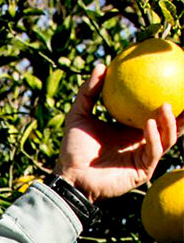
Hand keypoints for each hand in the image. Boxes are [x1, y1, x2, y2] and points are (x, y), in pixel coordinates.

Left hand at [56, 64, 181, 203]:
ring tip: (166, 105)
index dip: (167, 99)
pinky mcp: (143, 170)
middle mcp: (142, 141)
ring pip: (167, 138)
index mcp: (131, 129)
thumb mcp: (78, 115)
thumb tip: (102, 66)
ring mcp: (144, 156)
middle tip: (183, 92)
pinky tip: (150, 124)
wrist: (70, 176)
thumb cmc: (74, 149)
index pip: (154, 112)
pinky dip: (153, 137)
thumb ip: (89, 92)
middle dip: (181, 112)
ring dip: (169, 123)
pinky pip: (153, 151)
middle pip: (170, 125)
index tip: (174, 80)